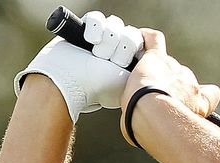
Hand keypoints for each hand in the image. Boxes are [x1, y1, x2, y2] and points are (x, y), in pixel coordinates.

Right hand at [13, 11, 142, 123]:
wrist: (72, 83)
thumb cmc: (101, 87)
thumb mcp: (128, 82)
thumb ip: (143, 68)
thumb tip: (148, 54)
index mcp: (127, 60)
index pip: (141, 41)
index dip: (135, 47)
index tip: (129, 61)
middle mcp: (115, 48)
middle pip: (130, 32)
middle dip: (121, 48)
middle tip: (111, 61)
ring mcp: (100, 38)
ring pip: (115, 24)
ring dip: (108, 40)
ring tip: (98, 54)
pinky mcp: (83, 28)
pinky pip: (97, 17)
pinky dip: (95, 28)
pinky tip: (91, 40)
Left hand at [119, 28, 219, 136]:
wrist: (156, 117)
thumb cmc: (163, 134)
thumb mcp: (175, 137)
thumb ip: (165, 132)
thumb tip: (142, 136)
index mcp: (200, 104)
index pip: (211, 94)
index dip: (201, 95)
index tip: (189, 101)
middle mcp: (191, 84)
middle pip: (183, 80)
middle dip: (169, 88)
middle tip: (150, 100)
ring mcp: (174, 69)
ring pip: (165, 65)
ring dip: (154, 73)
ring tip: (137, 84)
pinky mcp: (155, 58)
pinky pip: (154, 41)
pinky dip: (147, 39)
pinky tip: (139, 40)